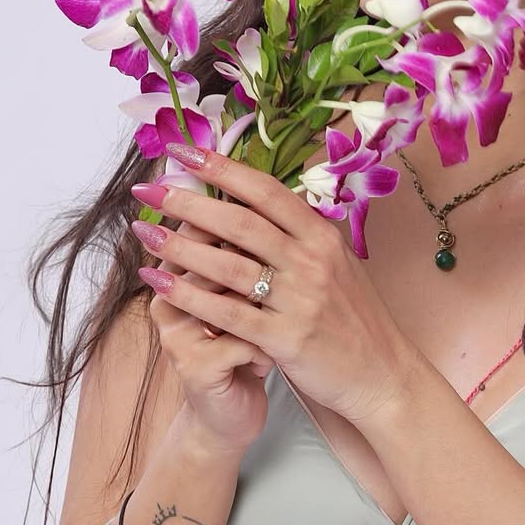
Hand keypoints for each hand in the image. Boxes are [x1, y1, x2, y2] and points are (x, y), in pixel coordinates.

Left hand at [132, 143, 419, 425]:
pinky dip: (189, 297)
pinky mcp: (287, 338)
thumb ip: (297, 233)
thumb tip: (252, 198)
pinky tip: (159, 285)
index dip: (221, 168)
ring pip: (229, 266)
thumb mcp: (335, 263)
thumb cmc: (351, 317)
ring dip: (180, 247)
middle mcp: (313, 261)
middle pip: (241, 223)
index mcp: (322, 235)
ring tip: (143, 232)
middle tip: (147, 188)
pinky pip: (228, 313)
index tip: (182, 151)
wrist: (381, 373)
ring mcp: (301, 300)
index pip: (266, 191)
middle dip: (188, 202)